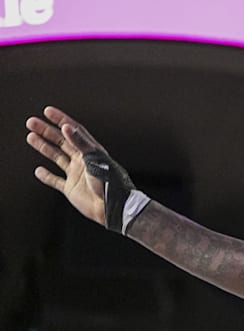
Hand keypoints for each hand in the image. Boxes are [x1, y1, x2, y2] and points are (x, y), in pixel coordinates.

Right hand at [25, 106, 109, 224]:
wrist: (113, 207)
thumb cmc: (110, 182)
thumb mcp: (95, 158)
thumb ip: (80, 142)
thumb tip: (66, 126)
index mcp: (91, 152)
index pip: (74, 131)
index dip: (61, 120)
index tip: (48, 111)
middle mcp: (83, 161)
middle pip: (62, 141)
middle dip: (47, 131)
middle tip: (31, 122)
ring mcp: (77, 174)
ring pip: (57, 157)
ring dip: (44, 147)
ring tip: (31, 137)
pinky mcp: (72, 189)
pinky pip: (56, 181)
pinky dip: (47, 176)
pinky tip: (38, 171)